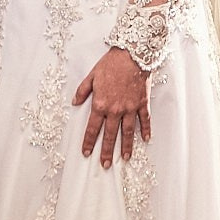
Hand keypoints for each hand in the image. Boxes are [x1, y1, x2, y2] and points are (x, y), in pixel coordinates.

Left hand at [73, 47, 150, 167]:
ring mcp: (130, 108)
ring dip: (125, 147)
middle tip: (104, 165)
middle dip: (106, 151)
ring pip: (127, 132)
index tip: (86, 153)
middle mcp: (115, 110)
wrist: (131, 55)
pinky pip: (144, 120)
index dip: (88, 142)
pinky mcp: (142, 103)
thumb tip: (74, 102)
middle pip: (109, 135)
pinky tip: (145, 139)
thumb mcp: (91, 76)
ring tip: (124, 158)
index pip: (92, 128)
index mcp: (100, 104)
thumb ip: (83, 91)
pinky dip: (145, 130)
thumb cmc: (111, 64)